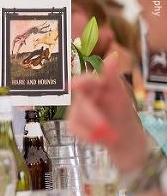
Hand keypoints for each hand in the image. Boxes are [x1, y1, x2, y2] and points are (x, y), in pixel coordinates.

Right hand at [67, 54, 148, 171]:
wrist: (124, 138)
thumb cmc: (122, 114)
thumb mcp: (121, 96)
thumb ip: (112, 78)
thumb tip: (112, 57)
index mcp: (96, 86)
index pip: (85, 81)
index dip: (79, 82)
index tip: (73, 85)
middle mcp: (83, 96)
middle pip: (80, 102)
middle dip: (92, 116)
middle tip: (104, 128)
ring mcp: (76, 110)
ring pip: (77, 116)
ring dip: (93, 127)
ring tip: (109, 134)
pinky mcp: (73, 124)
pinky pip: (74, 128)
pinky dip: (87, 135)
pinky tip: (98, 138)